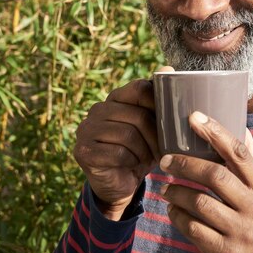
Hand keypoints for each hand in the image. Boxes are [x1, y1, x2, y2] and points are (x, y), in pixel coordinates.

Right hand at [73, 66, 172, 219]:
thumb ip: (159, 99)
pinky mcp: (83, 151)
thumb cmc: (141, 150)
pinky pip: (118, 153)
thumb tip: (168, 69)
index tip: (168, 121)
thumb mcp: (154, 125)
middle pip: (138, 115)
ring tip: (146, 158)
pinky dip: (131, 162)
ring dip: (144, 151)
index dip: (158, 104)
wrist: (120, 183)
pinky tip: (131, 165)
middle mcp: (97, 109)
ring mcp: (86, 129)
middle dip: (155, 136)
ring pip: (129, 135)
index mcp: (115, 98)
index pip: (140, 88)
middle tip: (161, 150)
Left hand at [159, 111, 252, 252]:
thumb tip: (240, 126)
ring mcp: (240, 231)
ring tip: (166, 187)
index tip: (195, 117)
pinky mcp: (224, 252)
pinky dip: (177, 216)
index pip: (239, 154)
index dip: (216, 132)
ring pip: (200, 203)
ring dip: (177, 192)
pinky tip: (172, 209)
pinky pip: (193, 229)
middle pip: (216, 176)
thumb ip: (250, 163)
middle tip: (165, 160)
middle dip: (186, 164)